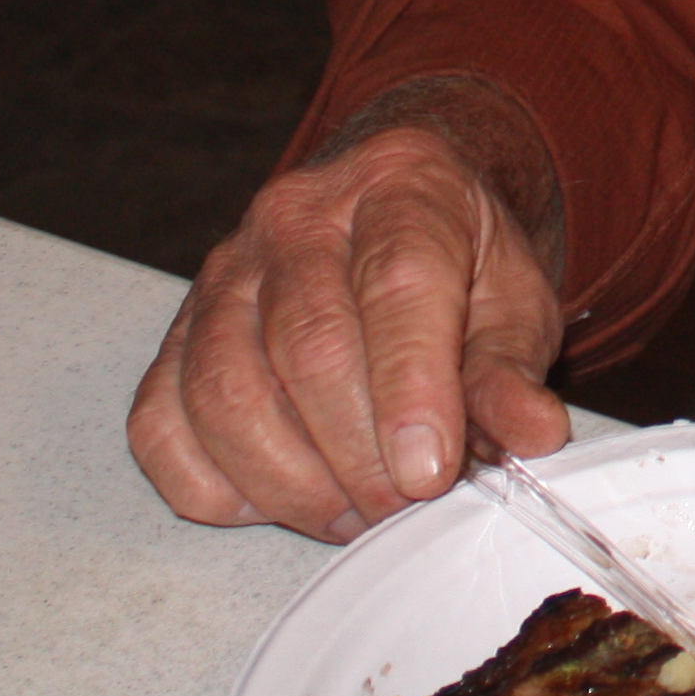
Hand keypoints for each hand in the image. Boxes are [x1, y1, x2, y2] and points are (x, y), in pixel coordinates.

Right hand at [129, 79, 571, 537]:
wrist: (396, 214)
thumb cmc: (459, 263)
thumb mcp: (515, 299)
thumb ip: (513, 368)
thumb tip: (532, 435)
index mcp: (399, 185)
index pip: (396, 283)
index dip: (411, 388)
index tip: (432, 472)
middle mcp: (294, 217)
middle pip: (305, 348)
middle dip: (359, 455)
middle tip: (406, 507)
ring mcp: (221, 274)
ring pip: (226, 394)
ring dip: (294, 483)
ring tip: (357, 510)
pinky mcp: (172, 337)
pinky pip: (162, 428)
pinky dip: (219, 487)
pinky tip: (285, 493)